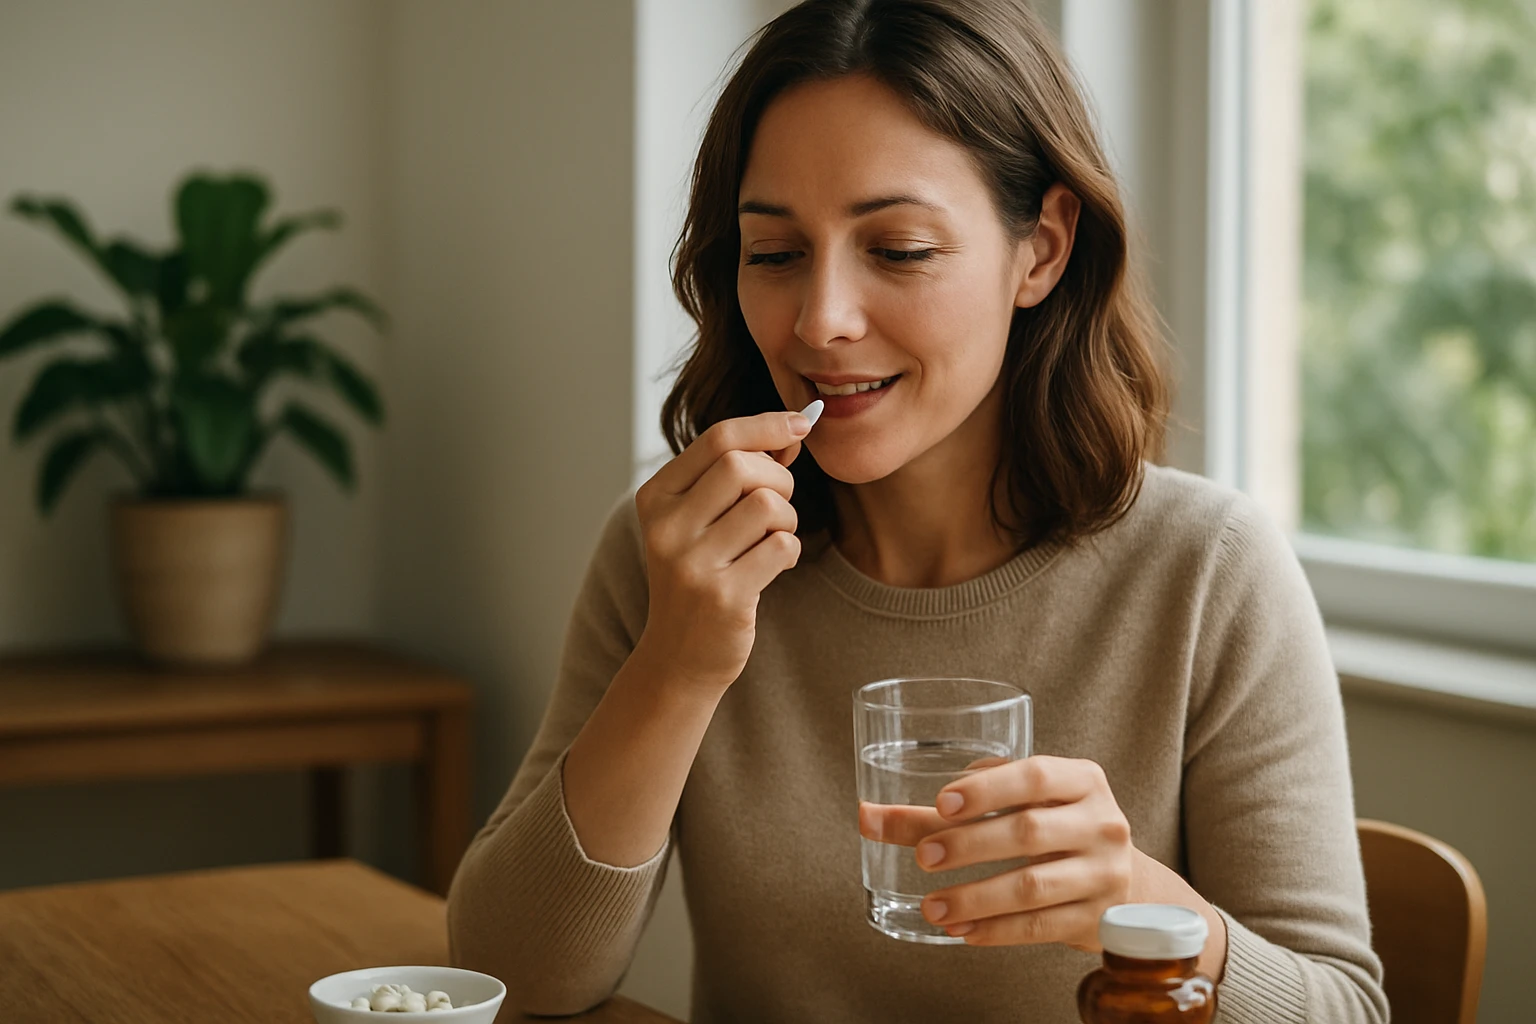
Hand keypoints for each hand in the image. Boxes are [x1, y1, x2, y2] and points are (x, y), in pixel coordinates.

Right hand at [631, 410, 810, 694]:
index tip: (801, 424)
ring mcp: (691, 563)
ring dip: (787, 518)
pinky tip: (775, 565)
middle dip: (778, 478)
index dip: (767, 425)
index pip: (717, 439)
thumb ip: (735, 473)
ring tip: (774, 539)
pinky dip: (791, 550)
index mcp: (656, 498)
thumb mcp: (699, 519)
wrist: (679, 656)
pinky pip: (782, 546)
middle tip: (778, 506)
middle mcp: (666, 527)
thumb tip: (793, 429)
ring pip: (766, 505)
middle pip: (742, 465)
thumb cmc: (699, 576)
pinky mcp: (723, 595)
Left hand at [859, 756, 1150, 948]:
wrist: (1135, 889)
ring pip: (1032, 887)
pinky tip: (961, 931)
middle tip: (923, 857)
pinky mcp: (1097, 919)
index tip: (941, 802)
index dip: (987, 789)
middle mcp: (1101, 822)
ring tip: (931, 906)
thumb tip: (870, 815)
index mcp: (1081, 780)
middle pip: (1027, 832)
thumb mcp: (1025, 804)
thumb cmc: (1060, 829)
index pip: (1035, 776)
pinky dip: (996, 930)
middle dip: (969, 845)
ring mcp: (1104, 874)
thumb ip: (954, 806)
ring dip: (975, 898)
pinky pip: (1040, 928)